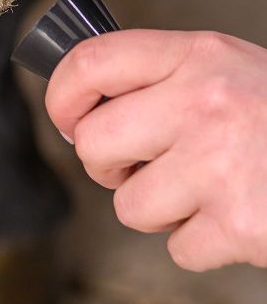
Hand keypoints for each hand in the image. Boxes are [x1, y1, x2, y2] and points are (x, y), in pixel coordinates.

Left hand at [46, 29, 266, 271]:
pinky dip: (200, 241)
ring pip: (128, 205)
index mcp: (198, 55)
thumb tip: (85, 106)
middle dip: (105, 162)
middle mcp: (204, 102)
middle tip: (139, 162)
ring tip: (202, 187)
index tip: (66, 116)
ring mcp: (220, 164)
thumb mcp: (227, 70)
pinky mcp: (240, 225)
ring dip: (157, 206)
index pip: (91, 61)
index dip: (61, 93)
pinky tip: (234, 214)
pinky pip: (177, 247)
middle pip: (92, 142)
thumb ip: (163, 77)